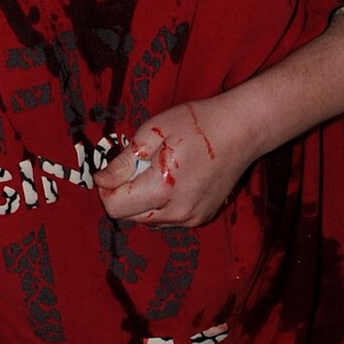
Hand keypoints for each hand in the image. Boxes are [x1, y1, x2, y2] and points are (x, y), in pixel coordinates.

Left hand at [96, 95, 258, 227]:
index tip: (110, 170)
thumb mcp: (153, 132)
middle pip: (130, 217)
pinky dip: (162, 205)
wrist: (242, 130)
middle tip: (135, 166)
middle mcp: (177, 212)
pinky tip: (173, 180)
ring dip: (142, 202)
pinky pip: (169, 219)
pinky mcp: (202, 217)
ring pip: (149, 220)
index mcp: (162, 189)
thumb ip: (124, 161)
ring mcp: (192, 218)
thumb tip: (101, 180)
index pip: (115, 207)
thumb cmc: (198, 123)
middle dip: (123, 195)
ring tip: (156, 172)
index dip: (106, 188)